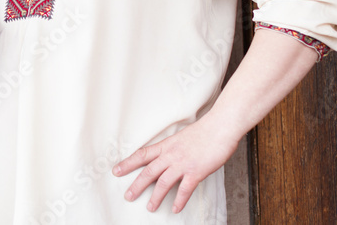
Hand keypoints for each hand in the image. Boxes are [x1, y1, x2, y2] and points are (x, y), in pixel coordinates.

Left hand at [112, 116, 239, 213]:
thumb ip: (172, 148)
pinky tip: (175, 209)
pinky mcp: (196, 171)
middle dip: (137, 185)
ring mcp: (183, 163)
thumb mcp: (181, 137)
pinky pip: (185, 189)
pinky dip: (179, 200)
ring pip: (163, 182)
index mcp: (166, 145)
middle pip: (149, 171)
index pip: (142, 155)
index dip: (128, 163)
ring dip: (156, 197)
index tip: (116, 171)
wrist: (219, 127)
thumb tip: (166, 156)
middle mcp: (171, 155)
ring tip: (150, 207)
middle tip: (128, 196)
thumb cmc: (203, 132)